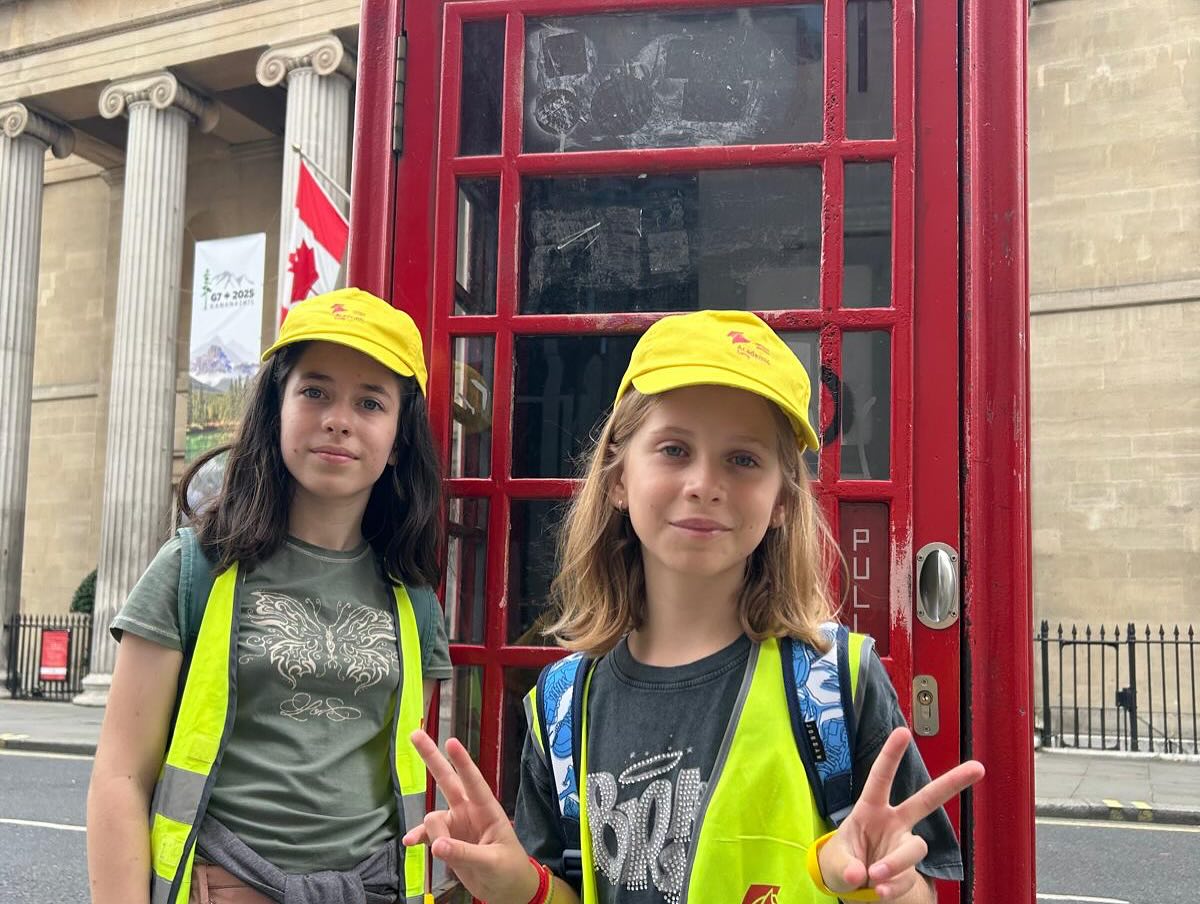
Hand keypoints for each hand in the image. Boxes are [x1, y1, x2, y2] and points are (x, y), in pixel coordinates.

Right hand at [403, 730, 539, 903]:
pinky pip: (427, 834)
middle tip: (415, 735)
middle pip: (447, 780)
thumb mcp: (492, 862)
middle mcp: (469, 812)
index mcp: (487, 810)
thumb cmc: (509, 870)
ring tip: (442, 851)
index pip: (474, 781)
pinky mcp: (447, 840)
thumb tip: (437, 845)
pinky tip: (410, 843)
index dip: (462, 762)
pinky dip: (418, 837)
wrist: (507, 890)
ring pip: (434, 816)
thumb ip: (464, 853)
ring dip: (432, 832)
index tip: (450, 742)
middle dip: (432, 757)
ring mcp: (457, 825)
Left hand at [817, 727, 984, 900]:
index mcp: (871, 809)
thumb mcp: (833, 860)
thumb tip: (859, 874)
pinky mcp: (909, 870)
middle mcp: (893, 823)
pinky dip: (893, 887)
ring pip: (915, 849)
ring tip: (875, 876)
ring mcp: (904, 845)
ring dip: (896, 863)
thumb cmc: (842, 860)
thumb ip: (844, 865)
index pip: (880, 778)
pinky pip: (907, 878)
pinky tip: (880, 891)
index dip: (891, 755)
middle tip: (978, 768)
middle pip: (927, 800)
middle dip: (952, 783)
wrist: (850, 886)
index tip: (903, 732)